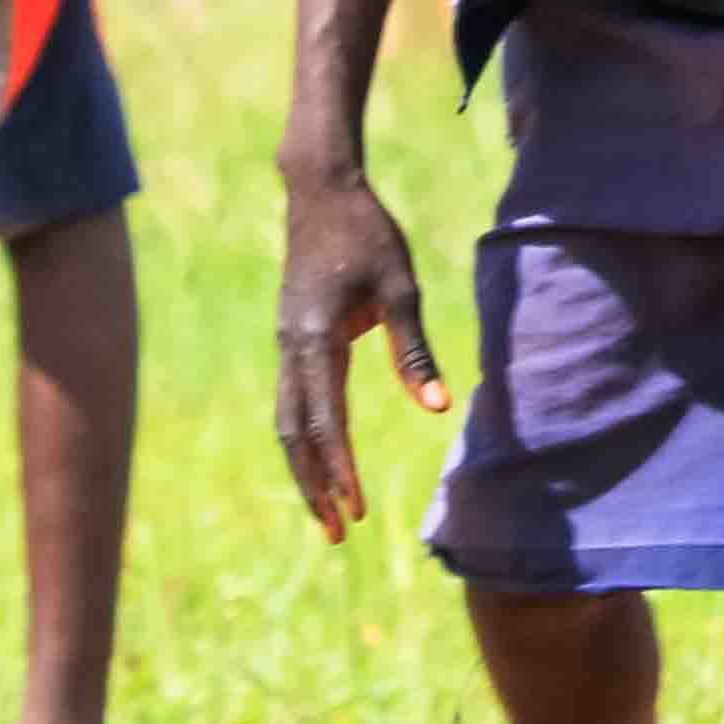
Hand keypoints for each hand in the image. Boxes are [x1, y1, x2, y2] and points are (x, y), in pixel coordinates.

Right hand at [271, 172, 449, 540]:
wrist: (320, 189)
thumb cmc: (366, 234)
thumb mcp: (400, 289)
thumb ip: (413, 350)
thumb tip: (437, 407)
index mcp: (315, 339)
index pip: (326, 421)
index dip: (342, 469)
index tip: (358, 508)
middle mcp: (291, 349)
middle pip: (295, 435)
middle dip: (315, 486)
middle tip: (340, 534)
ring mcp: (286, 344)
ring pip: (288, 422)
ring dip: (307, 469)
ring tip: (330, 511)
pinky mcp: (291, 339)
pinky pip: (292, 401)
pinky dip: (304, 439)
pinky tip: (323, 460)